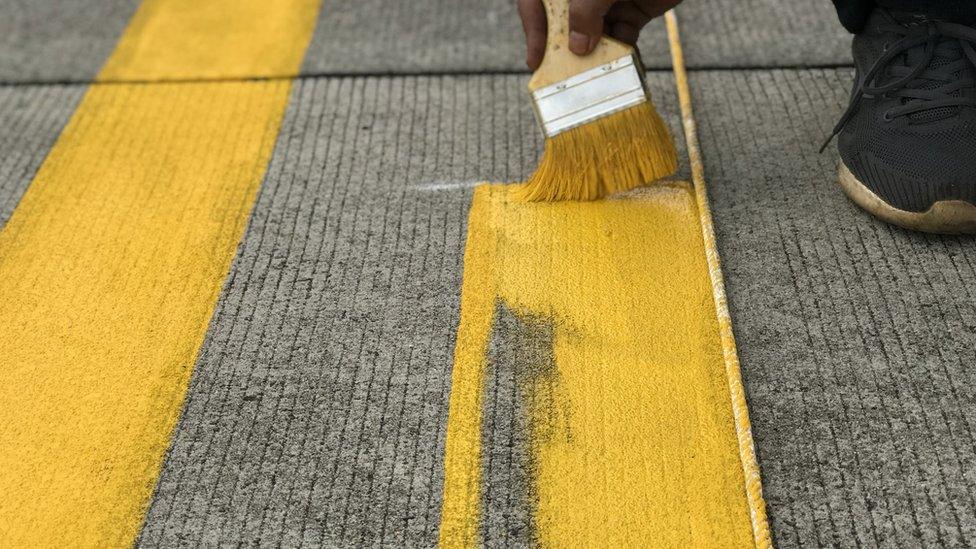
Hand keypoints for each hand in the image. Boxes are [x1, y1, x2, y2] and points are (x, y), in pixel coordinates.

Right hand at [518, 0, 682, 69]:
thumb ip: (585, 12)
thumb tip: (578, 47)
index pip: (535, 3)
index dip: (532, 30)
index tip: (535, 60)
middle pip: (563, 23)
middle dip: (564, 49)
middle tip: (562, 76)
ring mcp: (608, 1)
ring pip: (592, 34)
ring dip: (594, 56)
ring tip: (594, 75)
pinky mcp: (633, 10)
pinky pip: (620, 37)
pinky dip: (621, 52)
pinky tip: (621, 66)